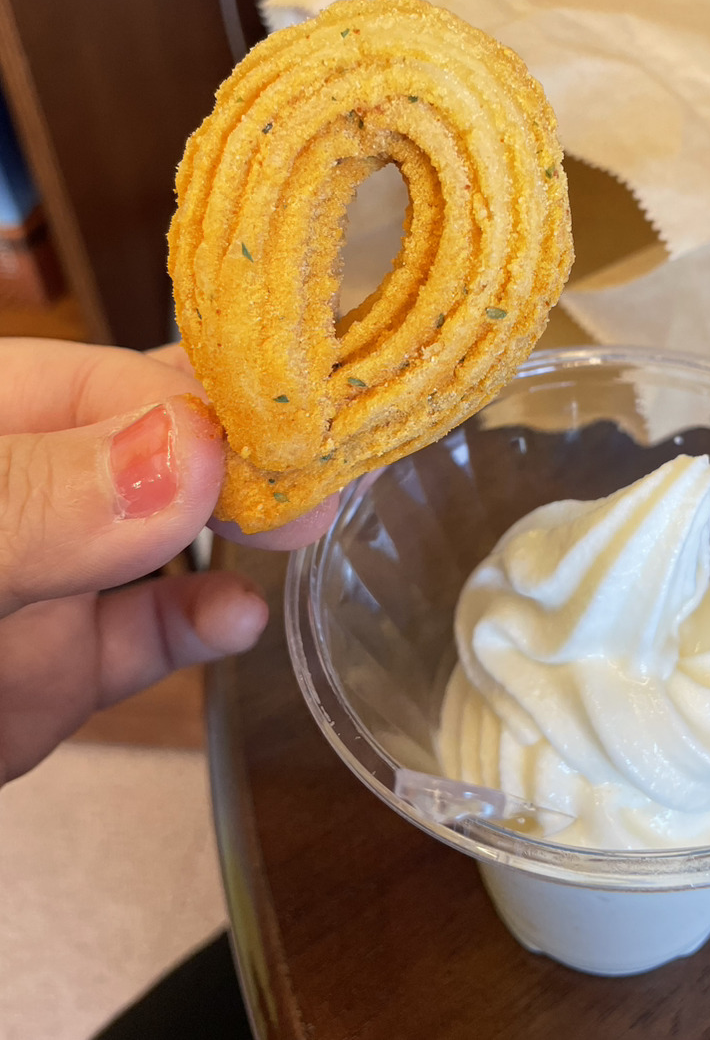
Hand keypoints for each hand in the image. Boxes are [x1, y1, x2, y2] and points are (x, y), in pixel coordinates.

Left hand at [0, 338, 336, 786]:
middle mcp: (40, 484)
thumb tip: (191, 448)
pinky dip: (203, 623)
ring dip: (246, 527)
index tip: (309, 435)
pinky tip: (241, 621)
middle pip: (169, 443)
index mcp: (7, 413)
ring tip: (310, 530)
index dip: (227, 406)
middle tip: (335, 473)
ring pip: (171, 532)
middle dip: (256, 455)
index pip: (137, 384)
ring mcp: (52, 572)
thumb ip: (42, 498)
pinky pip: (148, 632)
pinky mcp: (63, 666)